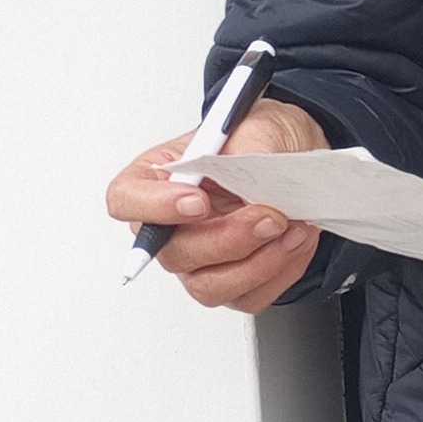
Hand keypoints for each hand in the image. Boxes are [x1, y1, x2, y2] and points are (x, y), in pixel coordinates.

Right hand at [105, 99, 327, 313]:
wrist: (296, 160)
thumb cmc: (262, 140)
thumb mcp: (256, 125)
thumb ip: (245, 151)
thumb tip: (247, 179)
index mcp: (159, 177)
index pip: (126, 200)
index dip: (155, 207)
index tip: (197, 200)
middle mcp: (171, 226)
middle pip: (173, 253)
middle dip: (227, 239)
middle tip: (268, 216)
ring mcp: (200, 260)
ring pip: (209, 286)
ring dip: (258, 262)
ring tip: (292, 228)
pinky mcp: (233, 283)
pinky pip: (248, 296)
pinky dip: (279, 271)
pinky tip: (295, 241)